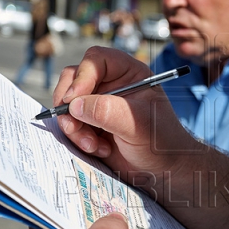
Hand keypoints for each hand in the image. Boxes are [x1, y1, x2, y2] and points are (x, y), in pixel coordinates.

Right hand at [53, 46, 201, 177]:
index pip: (97, 59)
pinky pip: (69, 123)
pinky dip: (77, 138)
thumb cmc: (160, 142)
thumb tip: (74, 105)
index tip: (74, 99)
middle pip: (73, 78)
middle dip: (69, 104)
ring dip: (73, 126)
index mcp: (129, 73)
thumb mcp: (138, 125)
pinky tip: (99, 149)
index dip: (82, 76)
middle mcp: (111, 84)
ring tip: (94, 145)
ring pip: (67, 103)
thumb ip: (107, 112)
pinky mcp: (89, 122)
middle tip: (73, 126)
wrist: (161, 169)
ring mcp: (97, 103)